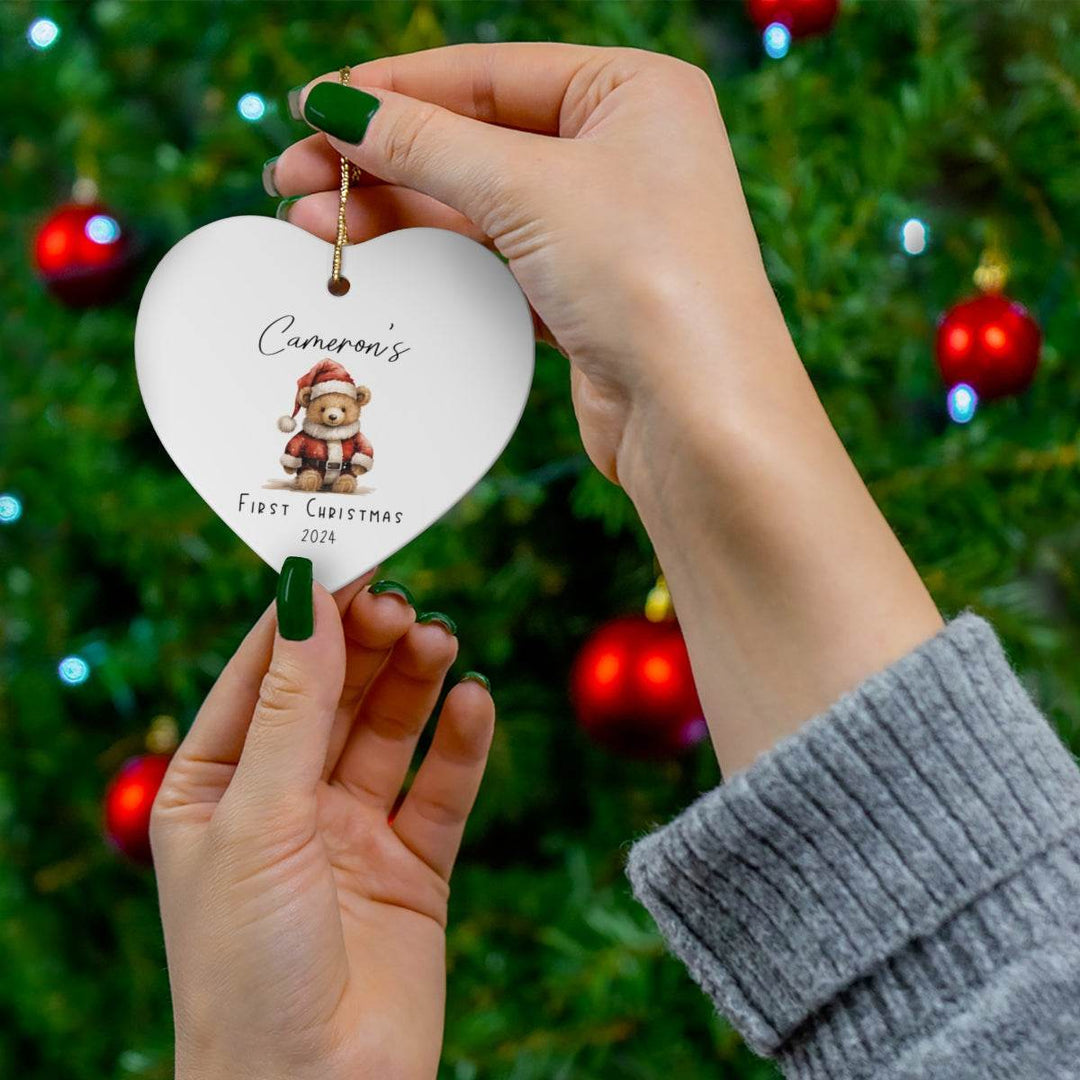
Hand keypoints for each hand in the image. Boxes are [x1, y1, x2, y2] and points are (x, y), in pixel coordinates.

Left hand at [151, 569, 493, 1079]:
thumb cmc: (247, 967)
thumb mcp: (258, 818)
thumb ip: (292, 706)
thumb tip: (306, 594)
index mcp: (216, 786)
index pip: (263, 674)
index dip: (305, 614)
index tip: (349, 555)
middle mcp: (284, 801)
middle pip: (334, 693)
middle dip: (366, 643)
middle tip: (402, 602)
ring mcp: (350, 832)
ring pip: (389, 730)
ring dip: (415, 681)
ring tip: (440, 640)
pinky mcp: (413, 866)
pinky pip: (441, 788)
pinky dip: (461, 743)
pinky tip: (474, 702)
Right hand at [272, 44, 940, 775]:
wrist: (700, 418)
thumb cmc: (646, 278)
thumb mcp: (527, 188)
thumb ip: (426, 143)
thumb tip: (337, 108)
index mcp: (633, 93)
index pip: (489, 73)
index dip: (394, 89)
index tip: (313, 106)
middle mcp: (624, 153)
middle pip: (475, 140)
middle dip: (380, 159)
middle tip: (291, 175)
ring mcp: (604, 229)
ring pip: (478, 205)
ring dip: (395, 212)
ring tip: (309, 221)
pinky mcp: (584, 295)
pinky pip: (493, 260)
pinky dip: (435, 259)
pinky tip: (374, 259)